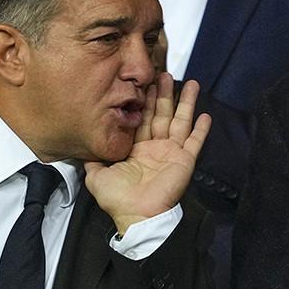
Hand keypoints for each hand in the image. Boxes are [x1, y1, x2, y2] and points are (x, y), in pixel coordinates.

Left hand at [83, 73, 210, 234]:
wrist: (137, 215)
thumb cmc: (118, 199)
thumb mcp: (96, 176)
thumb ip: (92, 159)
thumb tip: (83, 146)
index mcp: (136, 149)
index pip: (141, 119)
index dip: (143, 101)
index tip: (144, 83)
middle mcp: (154, 148)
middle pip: (161, 114)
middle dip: (163, 94)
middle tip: (164, 73)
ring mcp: (171, 153)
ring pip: (180, 121)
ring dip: (185, 102)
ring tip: (190, 83)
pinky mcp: (184, 160)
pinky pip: (195, 141)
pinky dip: (201, 129)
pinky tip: (205, 114)